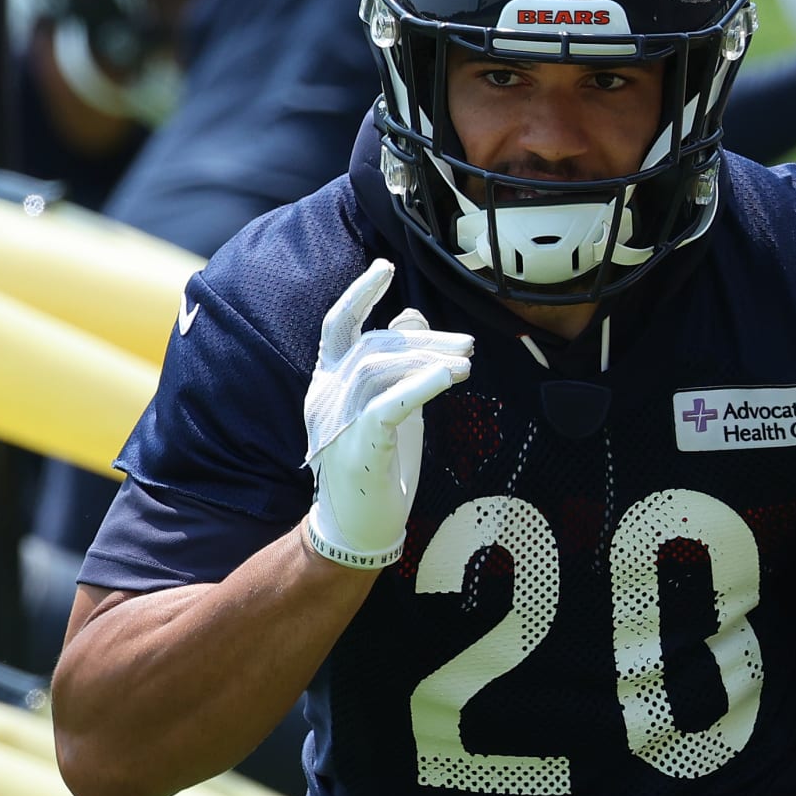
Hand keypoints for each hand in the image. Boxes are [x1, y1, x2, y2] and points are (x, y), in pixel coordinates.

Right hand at [303, 259, 472, 568]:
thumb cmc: (376, 463)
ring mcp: (338, 421)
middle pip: (374, 345)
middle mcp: (326, 396)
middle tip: (469, 344)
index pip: (337, 326)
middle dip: (425, 339)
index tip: (385, 267)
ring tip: (467, 365)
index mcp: (328, 383)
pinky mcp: (359, 447)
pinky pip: (389, 406)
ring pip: (380, 369)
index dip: (360, 294)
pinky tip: (448, 378)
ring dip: (430, 360)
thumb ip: (396, 361)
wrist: (358, 528)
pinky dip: (419, 387)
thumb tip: (412, 314)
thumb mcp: (388, 403)